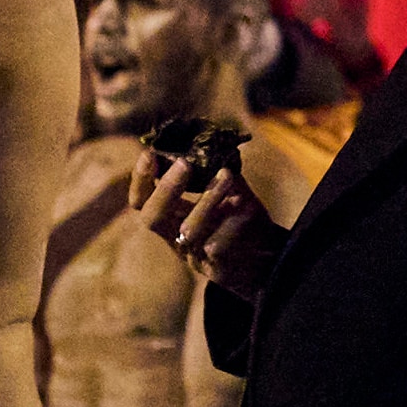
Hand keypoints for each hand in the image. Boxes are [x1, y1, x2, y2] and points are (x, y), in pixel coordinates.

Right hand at [127, 142, 279, 297]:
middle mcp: (176, 238)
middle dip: (165, 189)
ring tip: (227, 175)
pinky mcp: (218, 268)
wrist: (266, 259)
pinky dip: (232, 221)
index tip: (149, 153)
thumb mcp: (225, 191)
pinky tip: (244, 203)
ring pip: (189, 229)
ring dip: (207, 198)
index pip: (141, 202)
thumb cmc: (240, 219)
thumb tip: (205, 139)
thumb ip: (213, 170)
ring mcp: (196, 255)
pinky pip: (219, 245)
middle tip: (184, 163)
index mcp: (171, 219)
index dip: (140, 180)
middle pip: (152, 218)